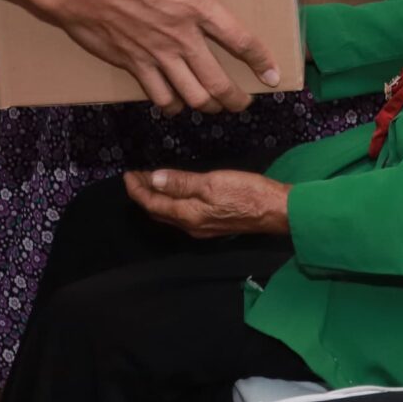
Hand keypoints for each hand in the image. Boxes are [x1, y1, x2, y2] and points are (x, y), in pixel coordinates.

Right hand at [0, 0, 278, 114]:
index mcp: (195, 5)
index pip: (240, 40)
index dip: (261, 61)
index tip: (274, 75)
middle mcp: (180, 37)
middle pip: (218, 81)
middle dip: (236, 98)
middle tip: (243, 103)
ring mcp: (156, 55)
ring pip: (192, 96)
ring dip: (208, 106)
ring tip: (214, 106)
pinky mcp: (132, 64)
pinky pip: (159, 96)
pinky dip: (172, 105)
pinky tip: (176, 102)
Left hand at [123, 167, 290, 238]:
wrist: (275, 210)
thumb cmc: (245, 193)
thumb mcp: (211, 183)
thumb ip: (182, 183)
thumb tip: (154, 180)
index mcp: (188, 215)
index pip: (153, 204)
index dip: (138, 190)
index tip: (128, 174)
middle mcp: (191, 226)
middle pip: (158, 212)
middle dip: (144, 194)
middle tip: (135, 176)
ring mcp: (202, 227)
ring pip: (169, 214)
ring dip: (157, 198)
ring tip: (150, 181)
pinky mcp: (212, 224)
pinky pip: (181, 214)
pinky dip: (171, 202)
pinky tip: (174, 192)